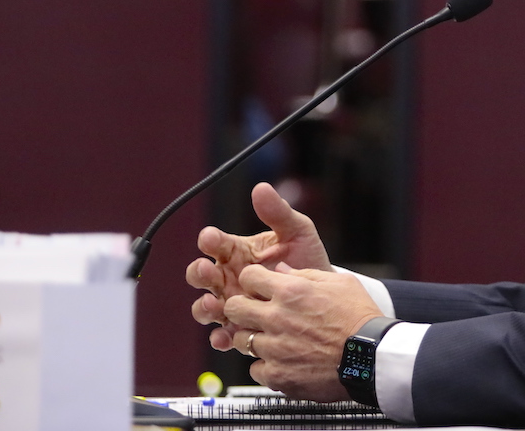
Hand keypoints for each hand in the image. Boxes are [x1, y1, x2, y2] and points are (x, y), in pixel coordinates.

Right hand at [187, 182, 332, 350]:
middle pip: (201, 275)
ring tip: (213, 303)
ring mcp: (232, 303)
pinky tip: (226, 335)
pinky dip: (220, 337)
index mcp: (238, 251)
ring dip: (204, 306)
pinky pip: (222, 335)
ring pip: (206, 306)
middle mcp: (229, 277)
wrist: (324, 296)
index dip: (210, 239)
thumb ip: (278, 213)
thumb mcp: (297, 233)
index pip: (215, 243)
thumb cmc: (308, 260)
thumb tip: (261, 188)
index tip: (211, 237)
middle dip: (200, 272)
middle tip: (209, 270)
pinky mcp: (240, 327)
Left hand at [224, 262, 383, 400]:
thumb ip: (306, 275)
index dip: (252, 281)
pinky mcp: (277, 375)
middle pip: (233, 308)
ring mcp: (274, 348)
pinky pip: (254, 368)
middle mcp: (277, 318)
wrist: (371, 357)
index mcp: (292, 291)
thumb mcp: (340, 283)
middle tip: (254, 313)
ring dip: (254, 338)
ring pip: (240, 340)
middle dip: (241, 307)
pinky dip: (266, 365)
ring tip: (273, 340)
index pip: (248, 277)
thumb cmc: (360, 318)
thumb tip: (282, 270)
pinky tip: (282, 361)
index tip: (258, 287)